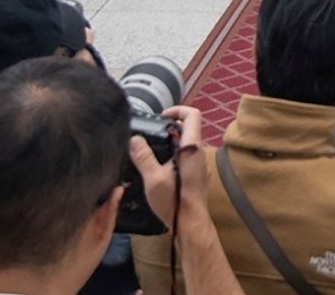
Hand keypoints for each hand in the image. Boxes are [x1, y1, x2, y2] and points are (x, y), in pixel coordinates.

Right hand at [129, 105, 204, 225]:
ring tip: (152, 152)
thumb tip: (134, 139)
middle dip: (170, 128)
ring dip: (171, 142)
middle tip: (152, 135)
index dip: (178, 110)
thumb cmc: (175, 202)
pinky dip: (174, 155)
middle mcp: (200, 153)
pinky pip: (187, 156)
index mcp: (192, 148)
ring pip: (187, 143)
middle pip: (188, 128)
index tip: (162, 117)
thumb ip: (143, 157)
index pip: (192, 115)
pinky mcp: (197, 175)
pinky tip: (160, 168)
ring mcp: (200, 164)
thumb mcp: (153, 178)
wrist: (190, 225)